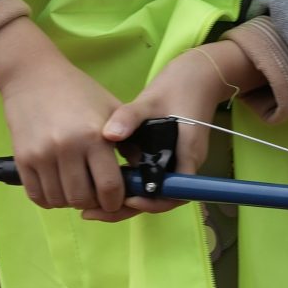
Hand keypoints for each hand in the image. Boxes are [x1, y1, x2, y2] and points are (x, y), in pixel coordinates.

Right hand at [0, 18, 129, 219]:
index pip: (110, 186)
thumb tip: (144, 172)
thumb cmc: (79, 91)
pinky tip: (59, 189)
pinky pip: (37, 195)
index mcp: (95, 136)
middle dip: (94, 203)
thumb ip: (129, 140)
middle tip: (97, 196)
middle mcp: (68, 148)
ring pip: (59, 200)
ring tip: (78, 190)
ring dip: (71, 202)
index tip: (117, 200)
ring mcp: (42, 155)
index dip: (116, 201)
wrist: (34, 76)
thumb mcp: (112, 109)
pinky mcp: (22, 159)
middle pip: (83, 198)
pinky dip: (50, 199)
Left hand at [98, 41, 249, 217]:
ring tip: (89, 204)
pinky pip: (148, 180)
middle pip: (159, 199)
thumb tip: (108, 134)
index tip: (125, 199)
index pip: (174, 193)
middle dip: (126, 208)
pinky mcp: (166, 157)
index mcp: (187, 155)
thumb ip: (130, 117)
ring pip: (152, 192)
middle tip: (90, 212)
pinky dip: (127, 186)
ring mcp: (176, 162)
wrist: (197, 75)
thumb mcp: (151, 100)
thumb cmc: (178, 87)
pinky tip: (101, 183)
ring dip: (124, 200)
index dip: (150, 202)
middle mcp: (184, 165)